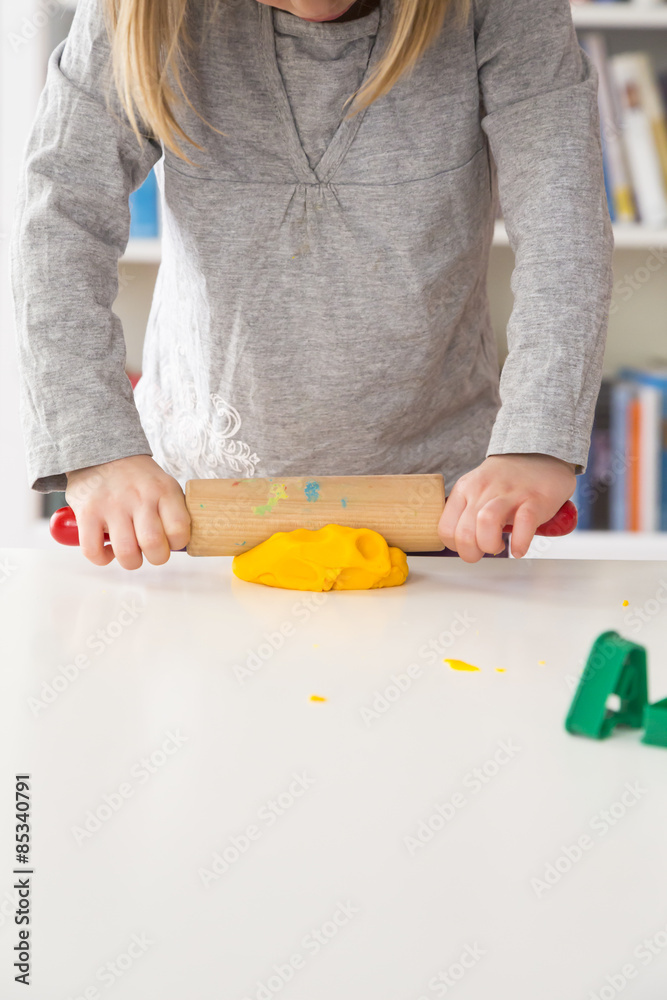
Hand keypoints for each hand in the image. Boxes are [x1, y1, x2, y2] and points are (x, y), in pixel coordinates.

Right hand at [65, 454, 190, 569]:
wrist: (100, 451)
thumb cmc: (136, 478)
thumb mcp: (163, 484)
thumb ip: (173, 510)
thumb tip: (180, 545)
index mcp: (164, 491)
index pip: (179, 529)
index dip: (176, 543)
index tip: (169, 541)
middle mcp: (139, 497)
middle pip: (154, 544)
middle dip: (156, 557)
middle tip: (150, 551)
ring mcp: (112, 505)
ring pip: (126, 553)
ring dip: (130, 561)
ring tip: (129, 551)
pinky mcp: (88, 513)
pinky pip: (94, 550)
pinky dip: (102, 558)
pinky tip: (107, 550)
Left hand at [437, 454, 576, 562]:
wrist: (541, 454)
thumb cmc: (507, 479)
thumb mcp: (476, 487)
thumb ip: (464, 510)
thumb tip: (457, 539)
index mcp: (465, 488)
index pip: (445, 528)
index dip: (456, 546)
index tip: (470, 546)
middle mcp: (483, 489)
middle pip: (464, 532)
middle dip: (472, 552)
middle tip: (484, 550)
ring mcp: (510, 494)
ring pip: (486, 522)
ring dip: (490, 545)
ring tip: (499, 546)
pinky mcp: (535, 499)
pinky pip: (523, 524)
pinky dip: (519, 543)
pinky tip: (519, 549)